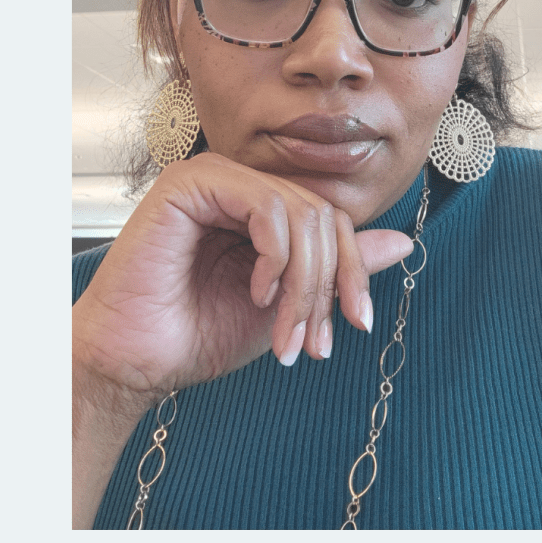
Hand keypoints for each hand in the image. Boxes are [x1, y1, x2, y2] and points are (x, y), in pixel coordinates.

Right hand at [72, 153, 412, 398]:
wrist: (137, 362)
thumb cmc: (198, 333)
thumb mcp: (287, 305)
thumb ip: (337, 271)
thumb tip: (405, 243)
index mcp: (263, 212)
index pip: (333, 221)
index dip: (354, 270)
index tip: (358, 323)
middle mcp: (243, 188)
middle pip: (323, 217)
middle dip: (327, 286)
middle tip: (313, 341)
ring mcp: (217, 179)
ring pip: (301, 213)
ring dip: (304, 283)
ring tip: (286, 331)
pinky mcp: (191, 182)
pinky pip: (266, 206)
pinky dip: (275, 256)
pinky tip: (256, 291)